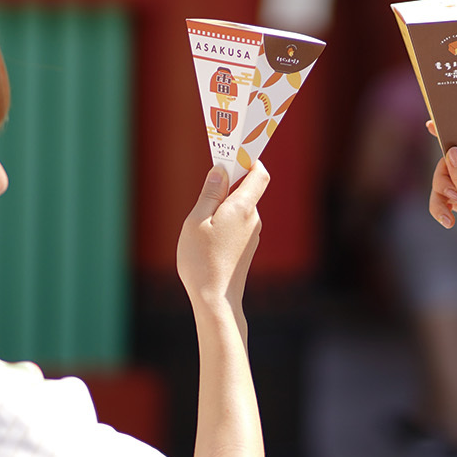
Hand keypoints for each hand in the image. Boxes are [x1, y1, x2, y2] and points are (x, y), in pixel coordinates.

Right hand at [176, 163, 268, 315]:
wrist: (216, 300)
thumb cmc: (202, 260)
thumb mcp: (197, 220)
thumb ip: (210, 193)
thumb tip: (220, 171)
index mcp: (243, 207)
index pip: (259, 174)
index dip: (249, 161)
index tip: (232, 156)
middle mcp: (253, 219)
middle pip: (245, 191)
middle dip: (226, 188)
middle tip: (202, 198)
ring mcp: (253, 235)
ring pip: (238, 210)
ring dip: (221, 210)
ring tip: (201, 228)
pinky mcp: (247, 248)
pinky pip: (237, 226)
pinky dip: (223, 225)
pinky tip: (207, 242)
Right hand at [427, 125, 456, 281]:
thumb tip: (451, 150)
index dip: (454, 130)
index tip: (431, 125)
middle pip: (452, 161)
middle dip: (443, 178)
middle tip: (450, 196)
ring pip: (445, 180)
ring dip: (440, 196)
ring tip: (448, 216)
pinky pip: (445, 197)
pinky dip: (441, 207)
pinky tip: (448, 222)